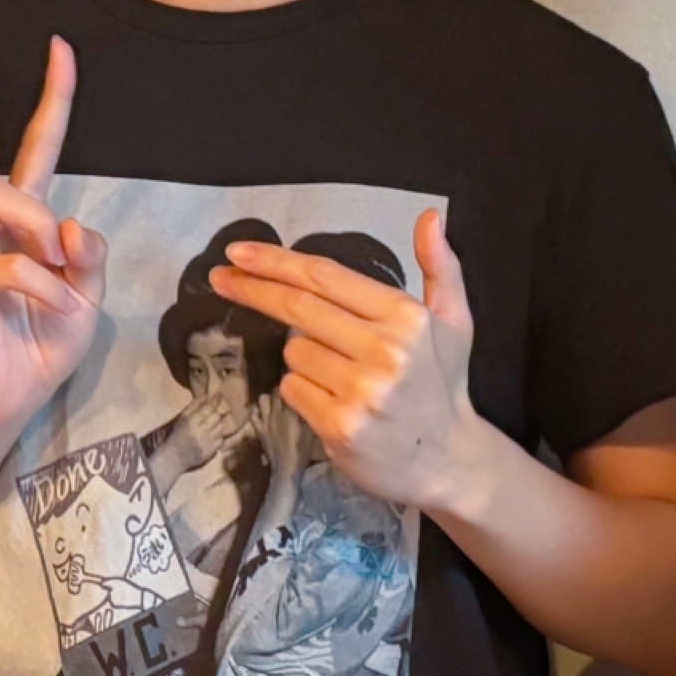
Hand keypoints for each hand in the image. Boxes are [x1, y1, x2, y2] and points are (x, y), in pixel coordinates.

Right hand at [0, 27, 106, 439]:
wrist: (8, 398)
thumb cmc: (44, 342)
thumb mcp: (88, 295)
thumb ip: (86, 253)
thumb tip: (66, 221)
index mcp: (22, 218)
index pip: (35, 145)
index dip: (53, 97)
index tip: (61, 45)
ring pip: (3, 196)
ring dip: (42, 232)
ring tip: (60, 275)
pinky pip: (13, 263)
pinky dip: (47, 288)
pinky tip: (55, 309)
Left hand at [208, 207, 491, 516]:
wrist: (447, 461)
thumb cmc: (443, 385)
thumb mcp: (455, 321)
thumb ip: (440, 266)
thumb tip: (431, 215)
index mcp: (406, 317)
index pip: (326, 278)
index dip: (276, 262)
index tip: (238, 252)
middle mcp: (385, 351)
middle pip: (298, 307)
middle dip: (252, 288)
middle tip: (220, 277)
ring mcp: (361, 390)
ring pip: (293, 351)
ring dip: (303, 355)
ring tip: (341, 375)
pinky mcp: (339, 425)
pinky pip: (292, 389)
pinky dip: (303, 390)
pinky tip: (335, 401)